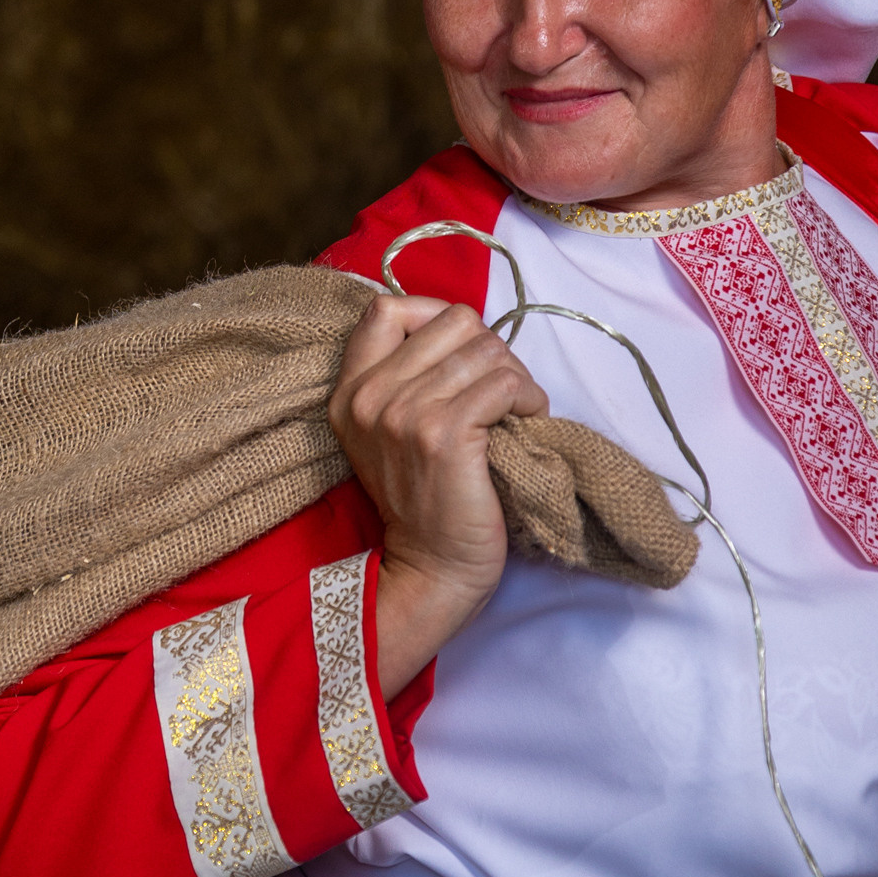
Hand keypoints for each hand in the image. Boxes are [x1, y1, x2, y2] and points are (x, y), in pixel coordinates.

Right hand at [328, 294, 547, 698]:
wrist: (433, 567)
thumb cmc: (428, 499)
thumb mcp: (391, 432)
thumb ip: (405, 377)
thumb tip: (466, 329)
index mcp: (349, 391)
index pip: (386, 309)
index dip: (436, 314)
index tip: (463, 350)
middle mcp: (368, 396)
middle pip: (452, 321)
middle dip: (490, 349)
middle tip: (501, 390)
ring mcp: (402, 414)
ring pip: (486, 349)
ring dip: (516, 377)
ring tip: (517, 409)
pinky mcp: (443, 434)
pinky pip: (504, 383)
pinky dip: (529, 397)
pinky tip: (528, 420)